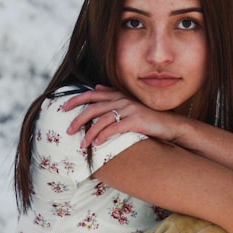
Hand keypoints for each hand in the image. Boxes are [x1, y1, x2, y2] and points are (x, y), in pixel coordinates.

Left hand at [62, 86, 185, 147]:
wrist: (170, 126)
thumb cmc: (147, 118)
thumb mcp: (129, 105)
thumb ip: (113, 96)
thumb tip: (97, 87)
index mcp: (118, 96)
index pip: (92, 94)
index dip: (76, 99)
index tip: (63, 108)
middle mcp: (122, 100)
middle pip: (93, 108)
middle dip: (78, 119)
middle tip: (68, 131)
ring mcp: (129, 109)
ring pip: (102, 120)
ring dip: (89, 133)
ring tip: (82, 144)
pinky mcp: (136, 120)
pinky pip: (115, 128)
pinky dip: (104, 136)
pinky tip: (97, 144)